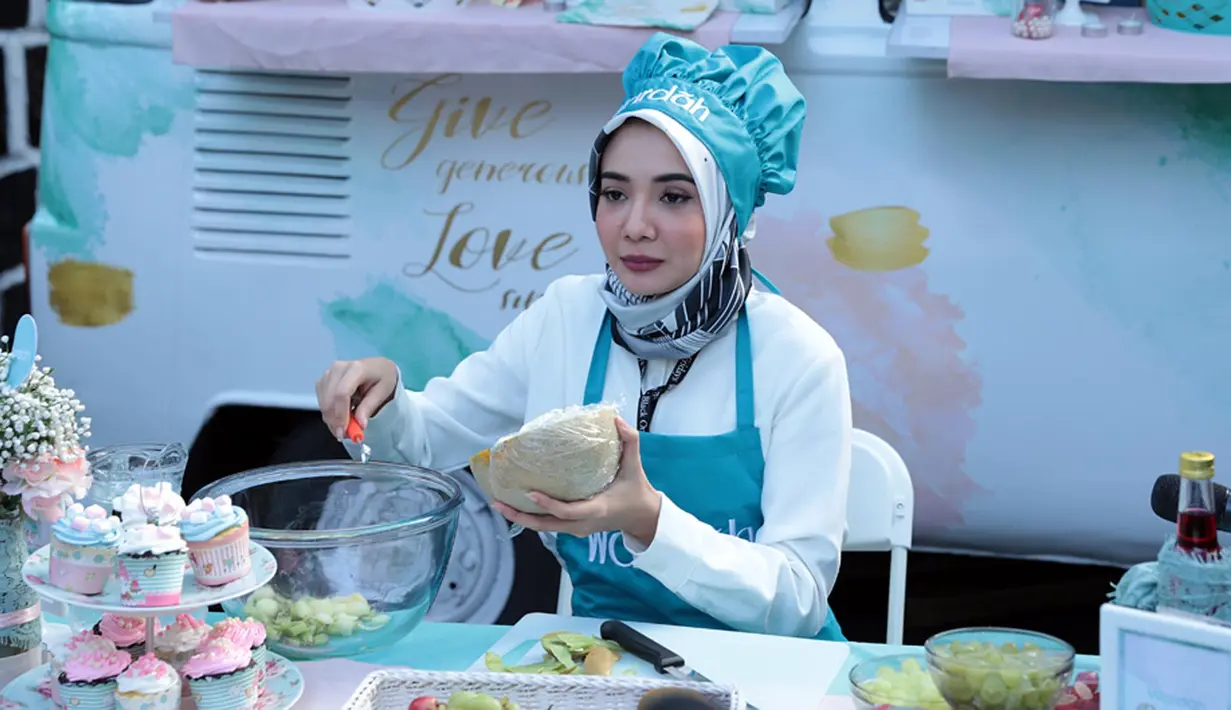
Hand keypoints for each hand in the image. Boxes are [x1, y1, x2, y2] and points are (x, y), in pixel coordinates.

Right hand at [315, 357, 399, 439]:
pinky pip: (322, 400)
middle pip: (330, 399)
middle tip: (344, 435)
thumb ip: (369, 407)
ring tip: (345, 428)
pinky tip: (340, 418)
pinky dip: (329, 413)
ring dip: (331, 418)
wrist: (378, 367)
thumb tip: (359, 424)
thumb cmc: (382, 377)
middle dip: (334, 420)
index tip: (344, 430)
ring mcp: (330, 373)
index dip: (341, 414)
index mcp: (357, 368)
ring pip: (323, 401)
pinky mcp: (324, 379)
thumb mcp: (382, 392)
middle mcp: (339, 368)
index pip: (342, 393)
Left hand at [493, 417, 662, 545]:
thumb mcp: (635, 467)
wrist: (642, 517)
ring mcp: (577, 529)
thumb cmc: (636, 491)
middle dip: (520, 516)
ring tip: (499, 504)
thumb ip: (630, 442)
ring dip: (521, 517)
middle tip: (498, 503)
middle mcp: (583, 523)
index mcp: (597, 509)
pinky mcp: (574, 529)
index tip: (530, 493)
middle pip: (546, 525)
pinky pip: (549, 525)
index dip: (548, 504)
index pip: (567, 511)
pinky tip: (517, 505)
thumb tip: (616, 420)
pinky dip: (531, 517)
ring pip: (544, 528)